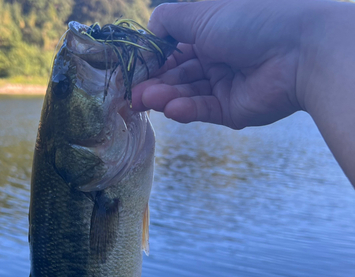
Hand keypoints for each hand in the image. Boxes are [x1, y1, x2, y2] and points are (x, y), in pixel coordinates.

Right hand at [132, 0, 315, 128]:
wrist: (298, 51)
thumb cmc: (251, 21)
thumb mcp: (203, 13)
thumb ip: (170, 20)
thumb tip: (148, 28)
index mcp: (210, 32)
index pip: (172, 50)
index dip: (152, 61)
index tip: (132, 71)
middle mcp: (215, 58)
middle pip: (176, 75)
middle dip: (153, 84)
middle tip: (131, 95)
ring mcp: (223, 85)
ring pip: (187, 93)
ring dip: (165, 97)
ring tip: (145, 101)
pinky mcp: (231, 109)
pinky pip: (203, 109)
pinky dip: (186, 109)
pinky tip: (171, 109)